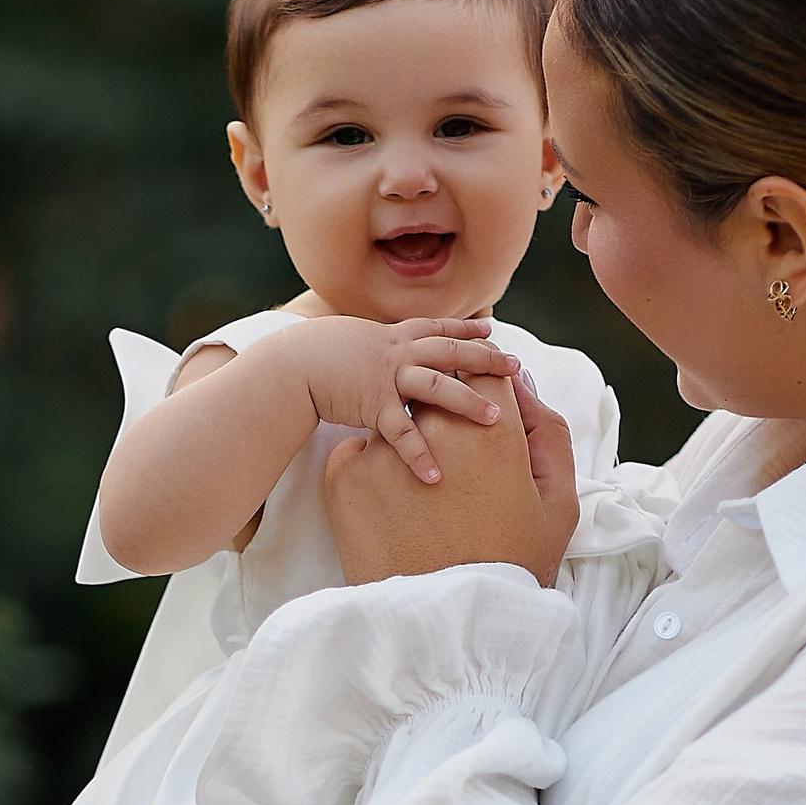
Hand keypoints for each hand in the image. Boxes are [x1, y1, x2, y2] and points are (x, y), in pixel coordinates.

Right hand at [288, 315, 516, 487]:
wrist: (289, 365)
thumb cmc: (315, 356)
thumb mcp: (353, 343)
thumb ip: (377, 351)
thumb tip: (385, 355)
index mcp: (394, 338)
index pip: (438, 329)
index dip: (467, 329)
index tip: (492, 330)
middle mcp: (397, 353)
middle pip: (451, 352)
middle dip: (486, 358)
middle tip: (516, 366)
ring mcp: (387, 377)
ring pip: (437, 386)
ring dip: (468, 401)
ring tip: (496, 419)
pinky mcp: (373, 405)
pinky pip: (402, 432)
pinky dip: (420, 454)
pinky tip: (436, 476)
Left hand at [323, 377, 579, 585]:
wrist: (445, 627)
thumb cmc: (511, 567)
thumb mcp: (558, 504)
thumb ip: (548, 432)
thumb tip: (520, 387)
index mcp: (490, 429)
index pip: (485, 371)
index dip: (488, 388)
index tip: (485, 411)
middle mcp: (433, 429)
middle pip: (436, 389)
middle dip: (446, 409)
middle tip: (456, 457)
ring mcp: (384, 451)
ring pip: (396, 419)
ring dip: (409, 438)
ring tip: (424, 490)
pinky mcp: (345, 477)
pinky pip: (360, 452)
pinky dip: (374, 469)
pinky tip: (395, 506)